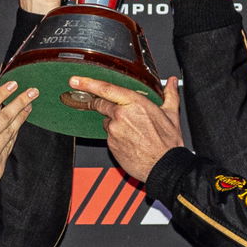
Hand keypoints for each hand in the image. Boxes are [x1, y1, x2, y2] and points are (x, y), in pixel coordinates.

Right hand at [0, 81, 37, 212]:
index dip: (2, 94)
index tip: (11, 86)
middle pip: (5, 116)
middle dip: (20, 101)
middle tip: (31, 92)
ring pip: (11, 131)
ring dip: (21, 117)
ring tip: (29, 106)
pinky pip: (9, 147)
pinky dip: (15, 136)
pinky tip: (19, 128)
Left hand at [68, 74, 183, 182]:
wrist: (164, 166)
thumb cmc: (167, 143)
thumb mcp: (171, 114)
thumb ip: (169, 95)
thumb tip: (172, 83)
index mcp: (135, 104)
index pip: (106, 89)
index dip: (88, 83)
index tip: (75, 80)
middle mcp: (122, 116)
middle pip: (102, 104)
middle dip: (103, 104)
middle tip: (117, 111)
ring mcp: (114, 131)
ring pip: (107, 121)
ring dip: (114, 122)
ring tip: (133, 131)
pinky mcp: (111, 144)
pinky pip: (109, 136)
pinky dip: (116, 136)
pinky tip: (130, 140)